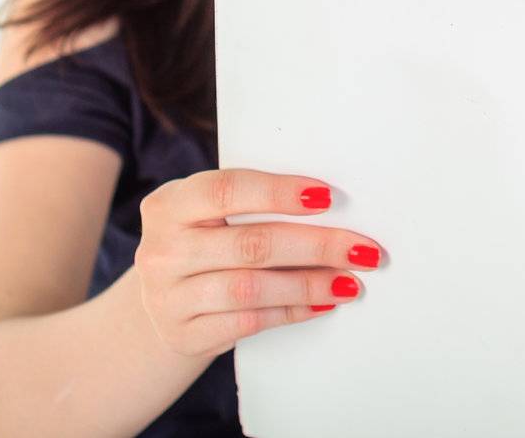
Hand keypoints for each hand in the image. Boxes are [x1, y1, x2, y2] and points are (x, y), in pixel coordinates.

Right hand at [133, 169, 382, 356]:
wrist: (165, 304)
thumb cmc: (205, 243)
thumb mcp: (211, 215)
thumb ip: (253, 204)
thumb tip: (331, 204)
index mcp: (170, 205)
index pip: (226, 189)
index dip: (278, 192)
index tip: (327, 197)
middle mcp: (162, 250)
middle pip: (250, 244)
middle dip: (316, 245)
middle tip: (362, 249)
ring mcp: (167, 298)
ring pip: (251, 289)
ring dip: (309, 285)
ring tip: (349, 282)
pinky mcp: (184, 335)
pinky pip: (248, 322)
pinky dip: (293, 312)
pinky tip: (322, 304)